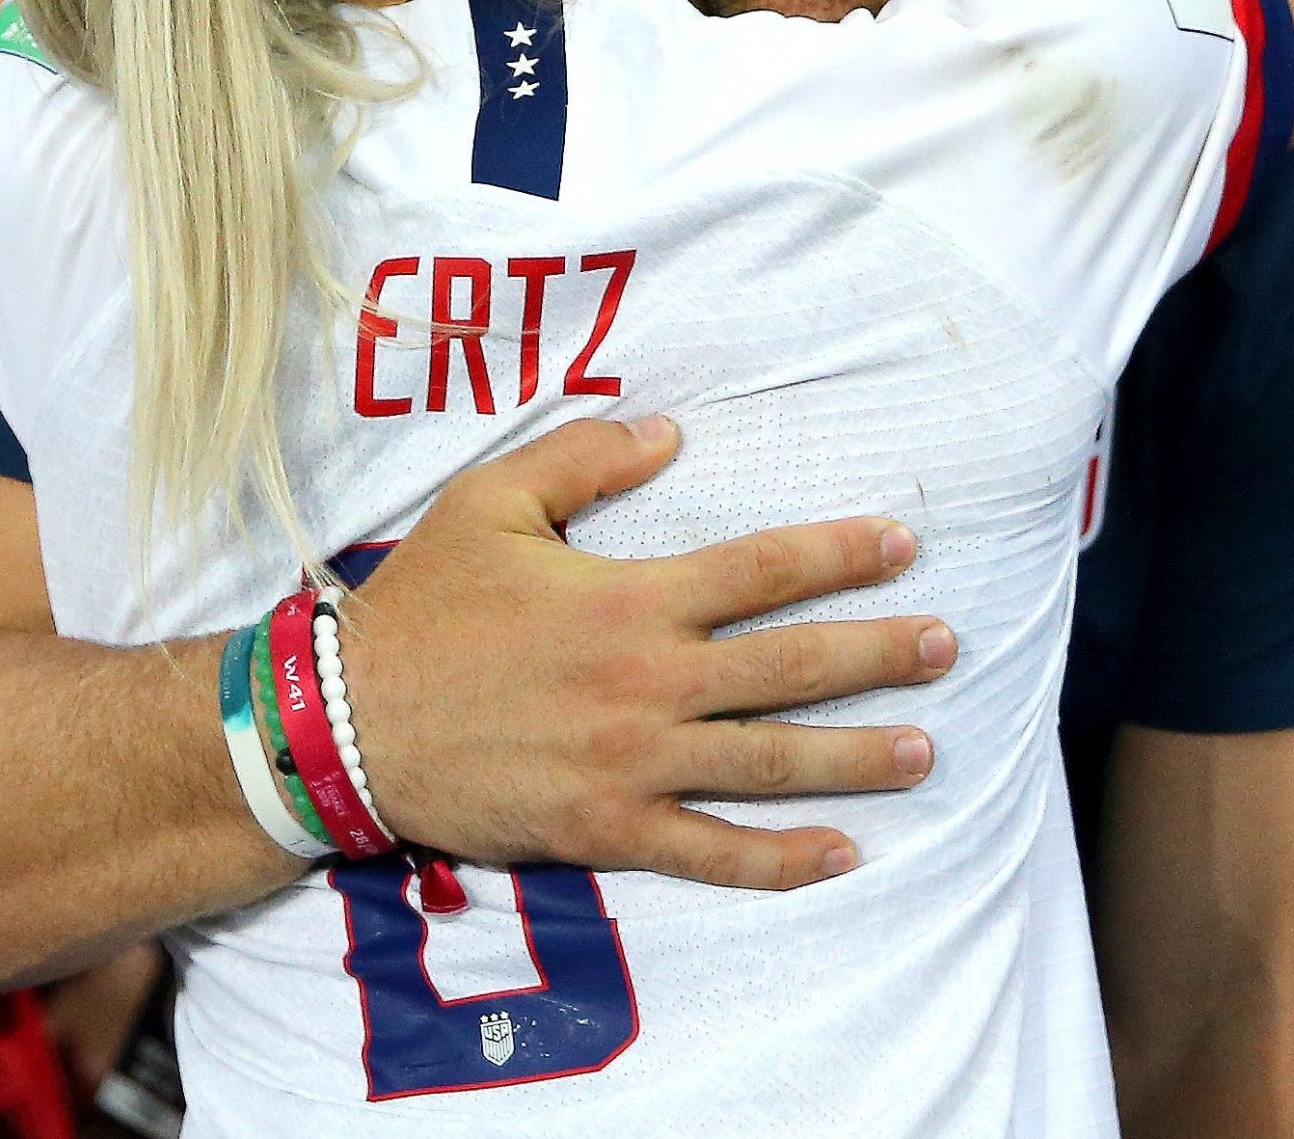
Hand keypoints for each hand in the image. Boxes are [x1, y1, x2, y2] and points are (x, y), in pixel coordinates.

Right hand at [339, 417, 955, 889]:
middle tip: (945, 649)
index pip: (762, 568)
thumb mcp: (491, 502)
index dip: (840, 554)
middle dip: (878, 656)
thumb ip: (585, 458)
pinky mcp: (608, 827)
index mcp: (628, 597)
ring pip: (770, 763)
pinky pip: (711, 851)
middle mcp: (647, 680)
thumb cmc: (422, 607)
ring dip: (856, 758)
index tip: (903, 547)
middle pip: (791, 668)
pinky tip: (841, 856)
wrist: (348, 724)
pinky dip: (779, 859)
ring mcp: (633, 762)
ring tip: (925, 752)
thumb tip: (671, 434)